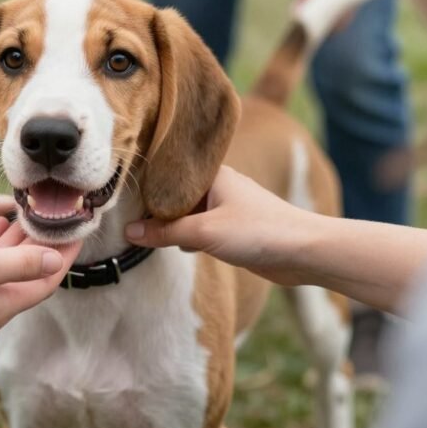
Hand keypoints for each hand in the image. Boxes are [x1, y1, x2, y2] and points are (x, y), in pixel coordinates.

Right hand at [124, 166, 316, 284]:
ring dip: (173, 226)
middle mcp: (219, 186)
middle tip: (127, 223)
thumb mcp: (204, 232)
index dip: (145, 188)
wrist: (305, 252)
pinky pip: (201, 229)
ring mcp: (227, 208)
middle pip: (176, 195)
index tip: (121, 201)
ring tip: (148, 237)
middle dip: (156, 210)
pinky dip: (189, 237)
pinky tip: (179, 248)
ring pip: (188, 214)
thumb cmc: (259, 232)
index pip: (168, 176)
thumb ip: (165, 232)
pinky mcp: (235, 230)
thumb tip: (129, 233)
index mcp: (212, 174)